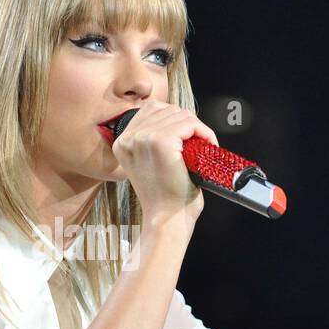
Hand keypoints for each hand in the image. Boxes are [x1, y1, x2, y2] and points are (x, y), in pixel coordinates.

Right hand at [111, 101, 217, 225]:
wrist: (167, 219)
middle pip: (167, 109)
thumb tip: (174, 117)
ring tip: (203, 147)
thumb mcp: (150, 162)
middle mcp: (128, 138)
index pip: (152, 109)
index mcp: (122, 141)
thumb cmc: (164, 195)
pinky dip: (204, 133)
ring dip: (198, 129)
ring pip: (180, 115)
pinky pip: (190, 124)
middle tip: (199, 144)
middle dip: (188, 124)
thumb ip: (153, 138)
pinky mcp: (160, 142)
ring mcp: (143, 138)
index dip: (175, 120)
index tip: (187, 137)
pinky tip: (207, 146)